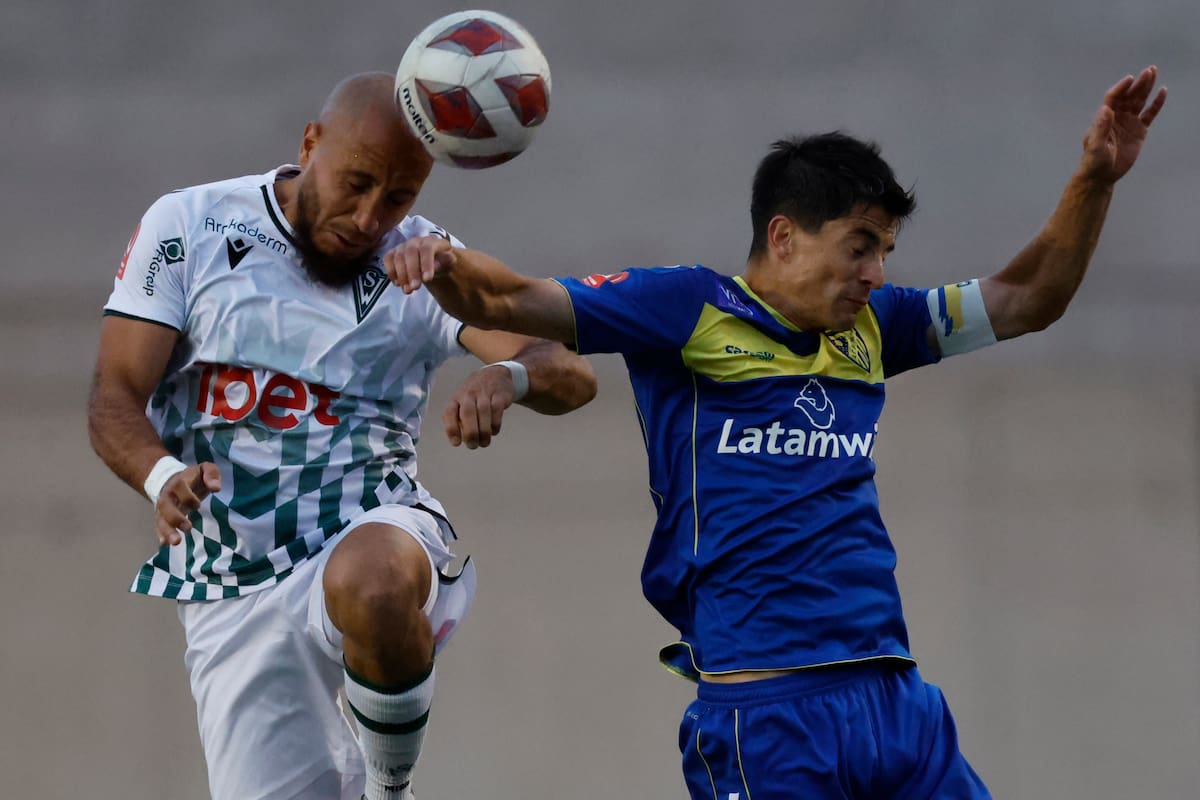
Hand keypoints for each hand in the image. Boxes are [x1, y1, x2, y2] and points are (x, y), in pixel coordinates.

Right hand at [156, 462, 220, 545]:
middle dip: (175, 518)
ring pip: (161, 519)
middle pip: (166, 505)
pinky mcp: (162, 517)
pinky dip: (161, 535)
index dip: (188, 496)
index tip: (198, 505)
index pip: (179, 487)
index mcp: (179, 482)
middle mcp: (168, 495)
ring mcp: (163, 507)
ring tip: (176, 542)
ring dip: (167, 530)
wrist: (173, 480)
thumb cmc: (193, 477)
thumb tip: (216, 488)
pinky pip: (159, 526)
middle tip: (188, 528)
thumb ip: (212, 474)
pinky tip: (165, 544)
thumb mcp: (205, 469)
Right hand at [383, 236, 458, 293]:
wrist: (432, 260)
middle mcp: (415, 241)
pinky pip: (388, 259)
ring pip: (397, 257)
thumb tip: (447, 259)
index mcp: (431, 241)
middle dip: (412, 272)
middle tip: (415, 288)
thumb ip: (447, 260)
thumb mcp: (448, 262)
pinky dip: (391, 272)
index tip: (427, 279)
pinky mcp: (393, 253)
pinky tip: (398, 284)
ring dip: (401, 275)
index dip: (426, 264)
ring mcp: (403, 246)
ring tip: (408, 290)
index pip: (427, 249)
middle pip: (410, 253)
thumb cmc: (441, 261)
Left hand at [442, 364, 517, 448]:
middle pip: (467, 413)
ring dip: (484, 431)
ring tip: (484, 443)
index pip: (449, 412)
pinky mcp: (499, 395)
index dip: (452, 428)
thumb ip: (458, 420)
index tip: (456, 443)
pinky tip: (494, 431)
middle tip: (473, 445)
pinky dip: (495, 424)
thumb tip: (459, 439)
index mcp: (456, 398)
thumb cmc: (475, 395)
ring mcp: (485, 393)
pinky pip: (496, 410)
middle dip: (470, 433)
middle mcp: (468, 394)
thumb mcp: (462, 403)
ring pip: (483, 412)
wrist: (495, 374)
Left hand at [1080, 65, 1166, 183]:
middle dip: (1138, 83)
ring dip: (1146, 88)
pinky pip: (1149, 114)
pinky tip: (1162, 92)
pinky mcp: (1139, 131)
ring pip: (1139, 101)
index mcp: (1104, 118)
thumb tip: (1105, 109)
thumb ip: (1101, 128)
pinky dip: (1156, 104)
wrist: (1102, 176)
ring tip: (1153, 73)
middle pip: (1128, 95)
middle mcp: (1117, 116)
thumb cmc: (1093, 161)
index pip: (1112, 98)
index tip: (1130, 79)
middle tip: (1149, 70)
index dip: (1121, 88)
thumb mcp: (1095, 146)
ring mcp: (1128, 122)